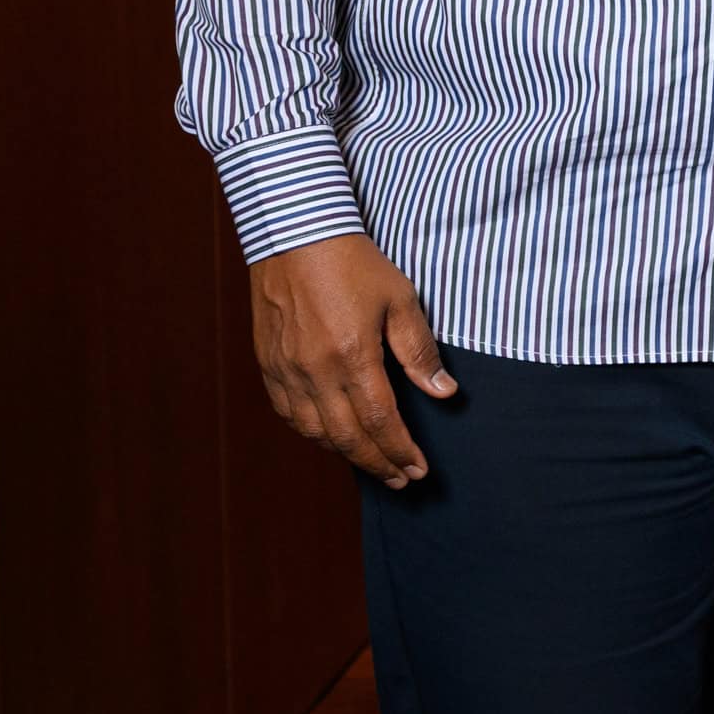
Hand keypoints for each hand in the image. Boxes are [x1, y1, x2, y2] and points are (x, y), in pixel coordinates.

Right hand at [250, 232, 454, 487]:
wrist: (294, 233)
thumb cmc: (353, 262)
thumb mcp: (400, 299)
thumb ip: (420, 350)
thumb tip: (444, 392)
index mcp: (352, 355)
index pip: (380, 422)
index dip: (400, 451)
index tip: (418, 470)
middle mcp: (315, 370)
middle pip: (347, 437)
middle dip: (377, 464)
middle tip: (400, 480)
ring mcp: (287, 369)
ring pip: (314, 431)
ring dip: (345, 453)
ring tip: (372, 463)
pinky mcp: (269, 363)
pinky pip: (288, 413)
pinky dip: (312, 432)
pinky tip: (330, 436)